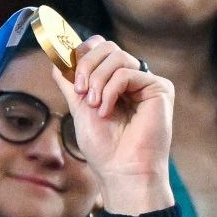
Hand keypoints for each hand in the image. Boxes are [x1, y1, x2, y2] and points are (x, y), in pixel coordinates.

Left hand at [58, 35, 173, 213]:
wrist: (121, 170)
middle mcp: (131, 78)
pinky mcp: (160, 88)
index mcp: (114, 81)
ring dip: (97, 80)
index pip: (98, 48)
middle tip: (80, 91)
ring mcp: (146, 82)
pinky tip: (107, 111)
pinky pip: (127, 72)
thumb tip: (57, 55)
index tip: (69, 75)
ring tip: (94, 105)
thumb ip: (69, 81)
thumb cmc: (103, 147)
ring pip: (116, 56)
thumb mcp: (78, 107)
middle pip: (106, 46)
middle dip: (86, 65)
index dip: (81, 53)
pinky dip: (111, 90)